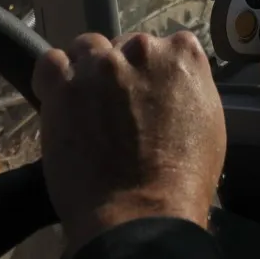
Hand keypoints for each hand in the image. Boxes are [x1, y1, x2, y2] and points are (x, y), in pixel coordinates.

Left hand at [32, 30, 226, 255]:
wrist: (143, 213)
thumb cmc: (184, 179)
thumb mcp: (208, 122)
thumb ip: (187, 87)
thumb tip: (169, 84)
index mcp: (183, 55)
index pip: (164, 45)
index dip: (151, 72)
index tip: (146, 94)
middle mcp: (142, 49)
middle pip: (124, 46)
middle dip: (120, 72)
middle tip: (116, 108)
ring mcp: (101, 66)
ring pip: (88, 49)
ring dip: (86, 71)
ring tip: (86, 106)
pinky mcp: (64, 86)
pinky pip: (51, 63)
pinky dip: (54, 78)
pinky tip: (60, 100)